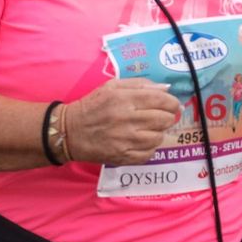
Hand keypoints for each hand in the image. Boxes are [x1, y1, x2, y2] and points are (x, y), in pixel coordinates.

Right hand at [63, 79, 181, 165]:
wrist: (69, 132)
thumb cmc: (91, 106)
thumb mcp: (111, 87)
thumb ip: (139, 84)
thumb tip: (165, 89)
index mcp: (123, 99)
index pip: (162, 100)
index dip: (172, 103)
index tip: (172, 105)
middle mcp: (126, 119)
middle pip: (165, 119)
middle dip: (166, 117)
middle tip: (158, 117)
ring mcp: (125, 140)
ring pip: (159, 137)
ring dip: (156, 133)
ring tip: (145, 130)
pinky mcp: (124, 156)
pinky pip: (150, 153)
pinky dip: (148, 148)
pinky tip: (138, 142)